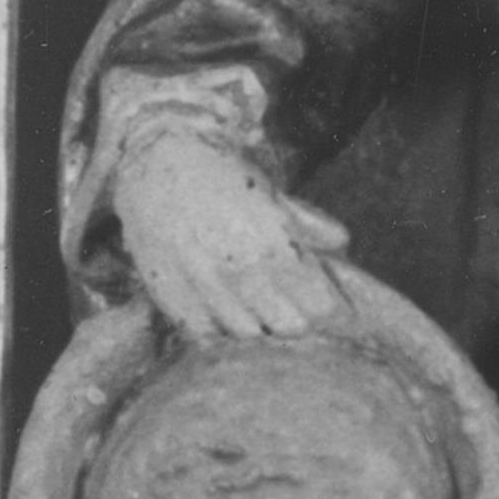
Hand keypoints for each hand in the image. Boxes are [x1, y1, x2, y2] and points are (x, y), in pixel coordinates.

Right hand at [109, 127, 351, 343]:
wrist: (156, 165)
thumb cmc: (222, 177)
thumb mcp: (274, 195)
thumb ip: (310, 224)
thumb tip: (342, 243)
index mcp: (276, 244)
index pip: (320, 305)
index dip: (330, 308)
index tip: (330, 305)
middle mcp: (242, 270)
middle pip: (290, 326)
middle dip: (298, 318)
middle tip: (294, 307)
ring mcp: (204, 287)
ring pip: (249, 334)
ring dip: (259, 325)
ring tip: (257, 307)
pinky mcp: (171, 296)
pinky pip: (205, 334)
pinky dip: (219, 328)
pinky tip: (222, 309)